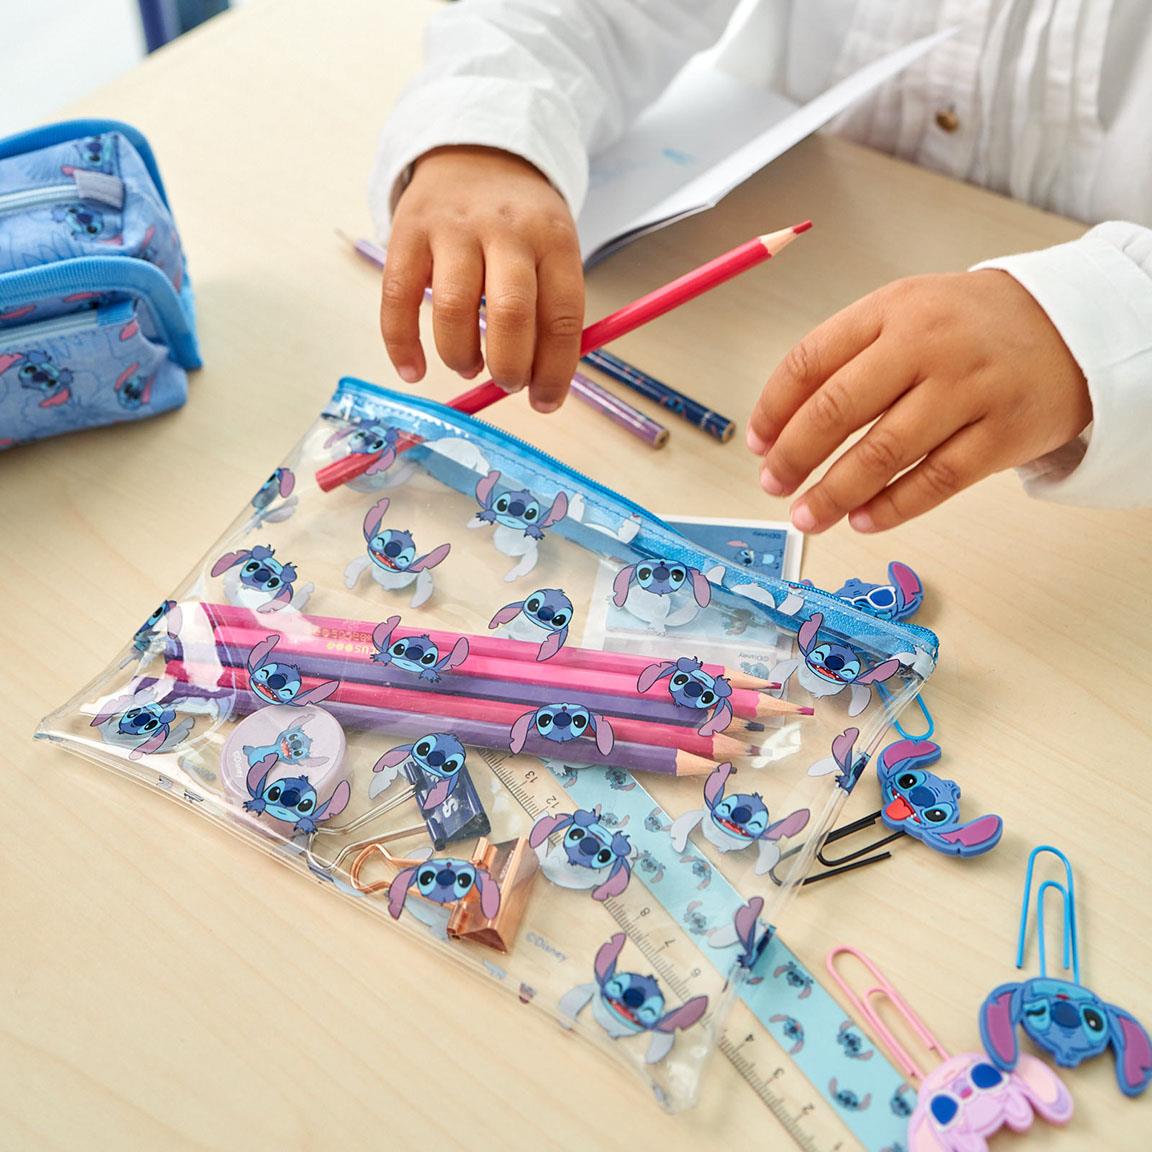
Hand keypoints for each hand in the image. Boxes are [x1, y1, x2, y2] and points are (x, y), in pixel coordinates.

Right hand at [380, 145, 584, 411]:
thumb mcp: (554, 250)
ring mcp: (452, 229)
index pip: (561, 316)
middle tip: (508, 383)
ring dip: (461, 356)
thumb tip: (542, 388)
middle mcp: (504, 230)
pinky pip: (398, 299)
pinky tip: (415, 370)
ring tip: (469, 365)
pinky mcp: (407, 233)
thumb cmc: (520, 224)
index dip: (555, 370)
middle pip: (510, 313)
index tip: (545, 402)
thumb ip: (552, 312)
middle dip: (510, 366)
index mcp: (552, 239)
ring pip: (453, 309)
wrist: (475, 152)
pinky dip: (402, 345)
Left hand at [746, 271, 1092, 531]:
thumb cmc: (968, 327)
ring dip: (832, 494)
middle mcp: (927, 344)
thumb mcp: (905, 313)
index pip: (809, 361)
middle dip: (793, 456)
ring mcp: (968, 390)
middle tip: (773, 485)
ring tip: (807, 516)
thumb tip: (780, 428)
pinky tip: (861, 520)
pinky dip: (890, 508)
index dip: (773, 410)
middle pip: (837, 409)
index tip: (757, 444)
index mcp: (892, 308)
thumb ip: (847, 357)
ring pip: (882, 453)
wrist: (1072, 326)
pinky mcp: (1001, 434)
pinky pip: (934, 482)